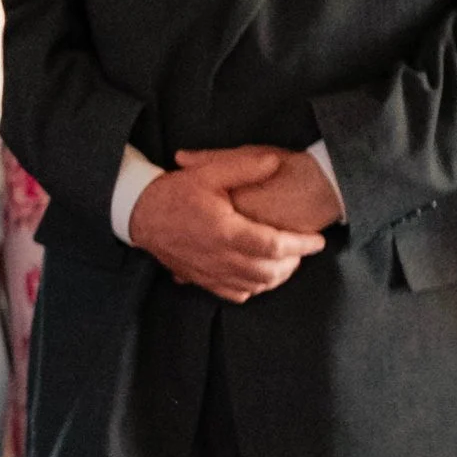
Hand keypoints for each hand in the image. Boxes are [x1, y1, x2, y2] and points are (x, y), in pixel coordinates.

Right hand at [130, 150, 324, 303]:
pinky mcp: (201, 279)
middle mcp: (219, 257)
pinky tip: (260, 275)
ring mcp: (209, 272)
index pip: (274, 246)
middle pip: (269, 272)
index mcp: (225, 231)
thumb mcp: (207, 172)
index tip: (317, 240)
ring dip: (276, 277)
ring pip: (254, 286)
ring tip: (287, 261)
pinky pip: (235, 293)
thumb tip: (275, 162)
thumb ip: (243, 167)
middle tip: (304, 249)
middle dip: (293, 263)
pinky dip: (254, 288)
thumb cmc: (174, 192)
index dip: (301, 245)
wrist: (139, 214)